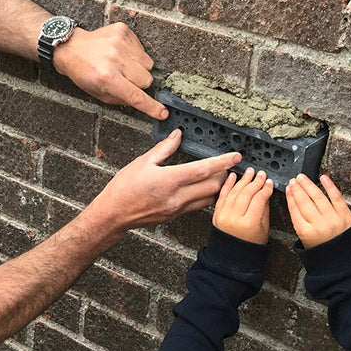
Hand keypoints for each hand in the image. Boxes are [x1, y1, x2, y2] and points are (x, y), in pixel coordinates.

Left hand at [51, 22, 165, 120]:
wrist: (72, 48)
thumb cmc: (84, 73)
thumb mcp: (99, 94)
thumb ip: (123, 99)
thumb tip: (144, 102)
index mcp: (107, 78)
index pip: (136, 96)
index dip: (151, 106)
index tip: (162, 112)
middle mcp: (114, 59)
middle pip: (147, 79)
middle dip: (140, 83)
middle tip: (126, 80)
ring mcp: (119, 43)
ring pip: (148, 64)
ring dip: (139, 68)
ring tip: (123, 65)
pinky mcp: (123, 31)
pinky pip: (142, 49)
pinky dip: (135, 54)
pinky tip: (121, 54)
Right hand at [90, 129, 239, 231]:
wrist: (114, 214)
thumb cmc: (124, 188)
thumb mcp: (143, 162)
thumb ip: (164, 148)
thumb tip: (177, 135)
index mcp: (169, 180)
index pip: (204, 170)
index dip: (223, 162)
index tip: (236, 156)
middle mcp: (177, 197)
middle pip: (213, 186)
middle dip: (224, 175)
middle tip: (227, 164)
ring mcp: (178, 209)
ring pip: (209, 199)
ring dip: (217, 187)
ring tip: (220, 176)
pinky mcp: (176, 216)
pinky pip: (198, 206)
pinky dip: (206, 196)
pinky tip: (204, 188)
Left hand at [212, 168, 272, 244]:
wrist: (232, 257)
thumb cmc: (249, 246)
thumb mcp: (264, 229)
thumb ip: (264, 209)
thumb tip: (265, 192)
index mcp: (249, 223)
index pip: (258, 199)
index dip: (265, 189)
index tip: (269, 183)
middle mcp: (234, 219)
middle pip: (246, 193)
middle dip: (255, 181)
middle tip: (261, 175)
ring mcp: (223, 216)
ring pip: (234, 192)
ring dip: (242, 180)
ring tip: (249, 173)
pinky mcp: (216, 215)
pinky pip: (222, 196)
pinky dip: (227, 185)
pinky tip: (233, 177)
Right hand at [286, 174, 350, 248]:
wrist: (344, 260)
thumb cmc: (324, 251)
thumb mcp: (305, 241)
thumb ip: (300, 223)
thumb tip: (294, 202)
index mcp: (307, 233)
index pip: (295, 210)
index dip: (290, 197)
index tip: (288, 189)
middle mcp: (319, 225)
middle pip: (304, 202)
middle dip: (297, 189)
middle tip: (293, 181)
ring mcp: (333, 219)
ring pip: (318, 197)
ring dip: (308, 185)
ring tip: (302, 178)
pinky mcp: (345, 215)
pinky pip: (336, 197)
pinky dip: (329, 186)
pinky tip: (323, 178)